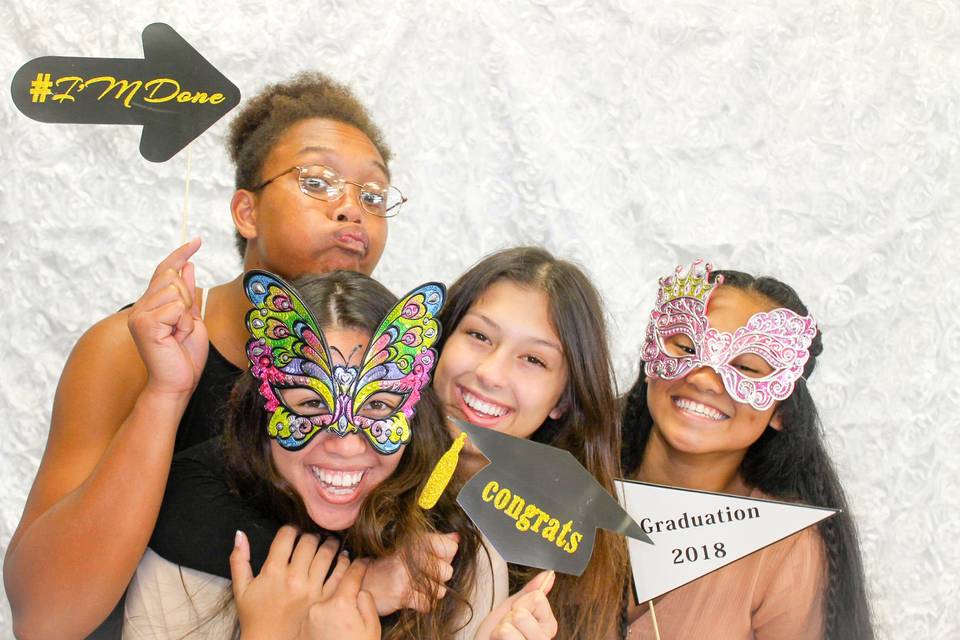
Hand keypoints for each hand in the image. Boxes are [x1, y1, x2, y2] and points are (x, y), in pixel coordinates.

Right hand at [127, 238, 207, 396]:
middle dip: (188, 299)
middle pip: (173, 278)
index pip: (165, 270)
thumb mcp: (192, 318)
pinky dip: (183, 322)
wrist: (178, 382)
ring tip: (179, 335)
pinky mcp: (144, 324)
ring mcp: (140, 314)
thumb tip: (188, 266)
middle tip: (183, 327)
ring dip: (186, 314)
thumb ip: (188, 293)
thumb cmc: (185, 355)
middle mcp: (141, 306)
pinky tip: (175, 338)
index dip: (181, 254)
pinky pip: (175, 307)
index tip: (198, 240)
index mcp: (151, 304)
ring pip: (176, 291)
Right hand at [231, 526, 343, 639]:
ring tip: (330, 542)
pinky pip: (339, 574)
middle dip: (311, 535)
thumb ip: (239, 559)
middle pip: (309, 541)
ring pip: (327, 553)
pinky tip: (343, 557)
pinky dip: (344, 562)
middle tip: (313, 537)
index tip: (294, 531)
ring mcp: (310, 588)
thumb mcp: (241, 588)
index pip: (287, 535)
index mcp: (272, 571)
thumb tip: (239, 533)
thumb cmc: (254, 616)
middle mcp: (293, 577)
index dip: (291, 528)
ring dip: (330, 543)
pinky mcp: (323, 599)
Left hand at [298, 557, 380, 639]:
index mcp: (341, 604)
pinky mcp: (301, 628)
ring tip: (329, 573)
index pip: (351, 574)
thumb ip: (366, 603)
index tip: (363, 560)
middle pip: (330, 580)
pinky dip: (316, 604)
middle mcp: (320, 606)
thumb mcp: (372, 628)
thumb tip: (358, 589)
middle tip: (343, 556)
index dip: (359, 564)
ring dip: (324, 582)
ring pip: (319, 594)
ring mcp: (308, 617)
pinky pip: (311, 609)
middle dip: (337, 566)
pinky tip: (323, 605)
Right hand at [362, 531, 458, 614]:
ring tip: (417, 585)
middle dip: (439, 576)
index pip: (449, 547)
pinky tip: (413, 596)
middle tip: (424, 574)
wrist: (362, 582)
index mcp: (413, 539)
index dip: (446, 555)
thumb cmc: (386, 564)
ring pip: (440, 589)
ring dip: (431, 591)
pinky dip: (422, 603)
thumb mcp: (409, 545)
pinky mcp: (402, 595)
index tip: (438, 557)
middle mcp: (410, 555)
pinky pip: (428, 604)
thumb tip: (456, 538)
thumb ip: (435, 541)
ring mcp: (406, 575)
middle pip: (447, 571)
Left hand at [475, 571, 557, 639]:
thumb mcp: (512, 607)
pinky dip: (496, 637)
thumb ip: (529, 591)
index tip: (515, 614)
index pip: (537, 598)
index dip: (520, 603)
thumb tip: (549, 575)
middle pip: (521, 614)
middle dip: (508, 618)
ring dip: (500, 630)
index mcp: (548, 626)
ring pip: (509, 629)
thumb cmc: (496, 631)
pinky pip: (503, 636)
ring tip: (502, 636)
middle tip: (507, 626)